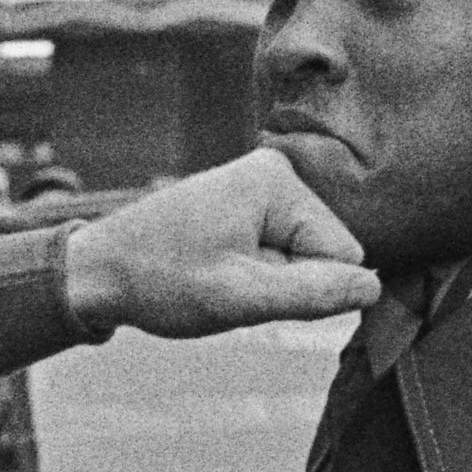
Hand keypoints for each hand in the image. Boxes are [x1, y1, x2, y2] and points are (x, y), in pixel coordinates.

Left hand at [58, 151, 380, 338]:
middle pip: (324, 252)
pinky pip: (278, 252)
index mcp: (277, 180)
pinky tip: (216, 271)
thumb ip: (312, 294)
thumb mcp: (240, 298)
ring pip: (301, 258)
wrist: (98, 273)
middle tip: (231, 285)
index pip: (344, 253)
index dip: (306, 288)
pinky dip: (254, 274)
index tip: (250, 287)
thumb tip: (374, 291)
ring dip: (269, 282)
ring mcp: (259, 187)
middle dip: (286, 282)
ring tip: (219, 277)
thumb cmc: (161, 282)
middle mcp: (274, 172)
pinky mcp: (246, 205)